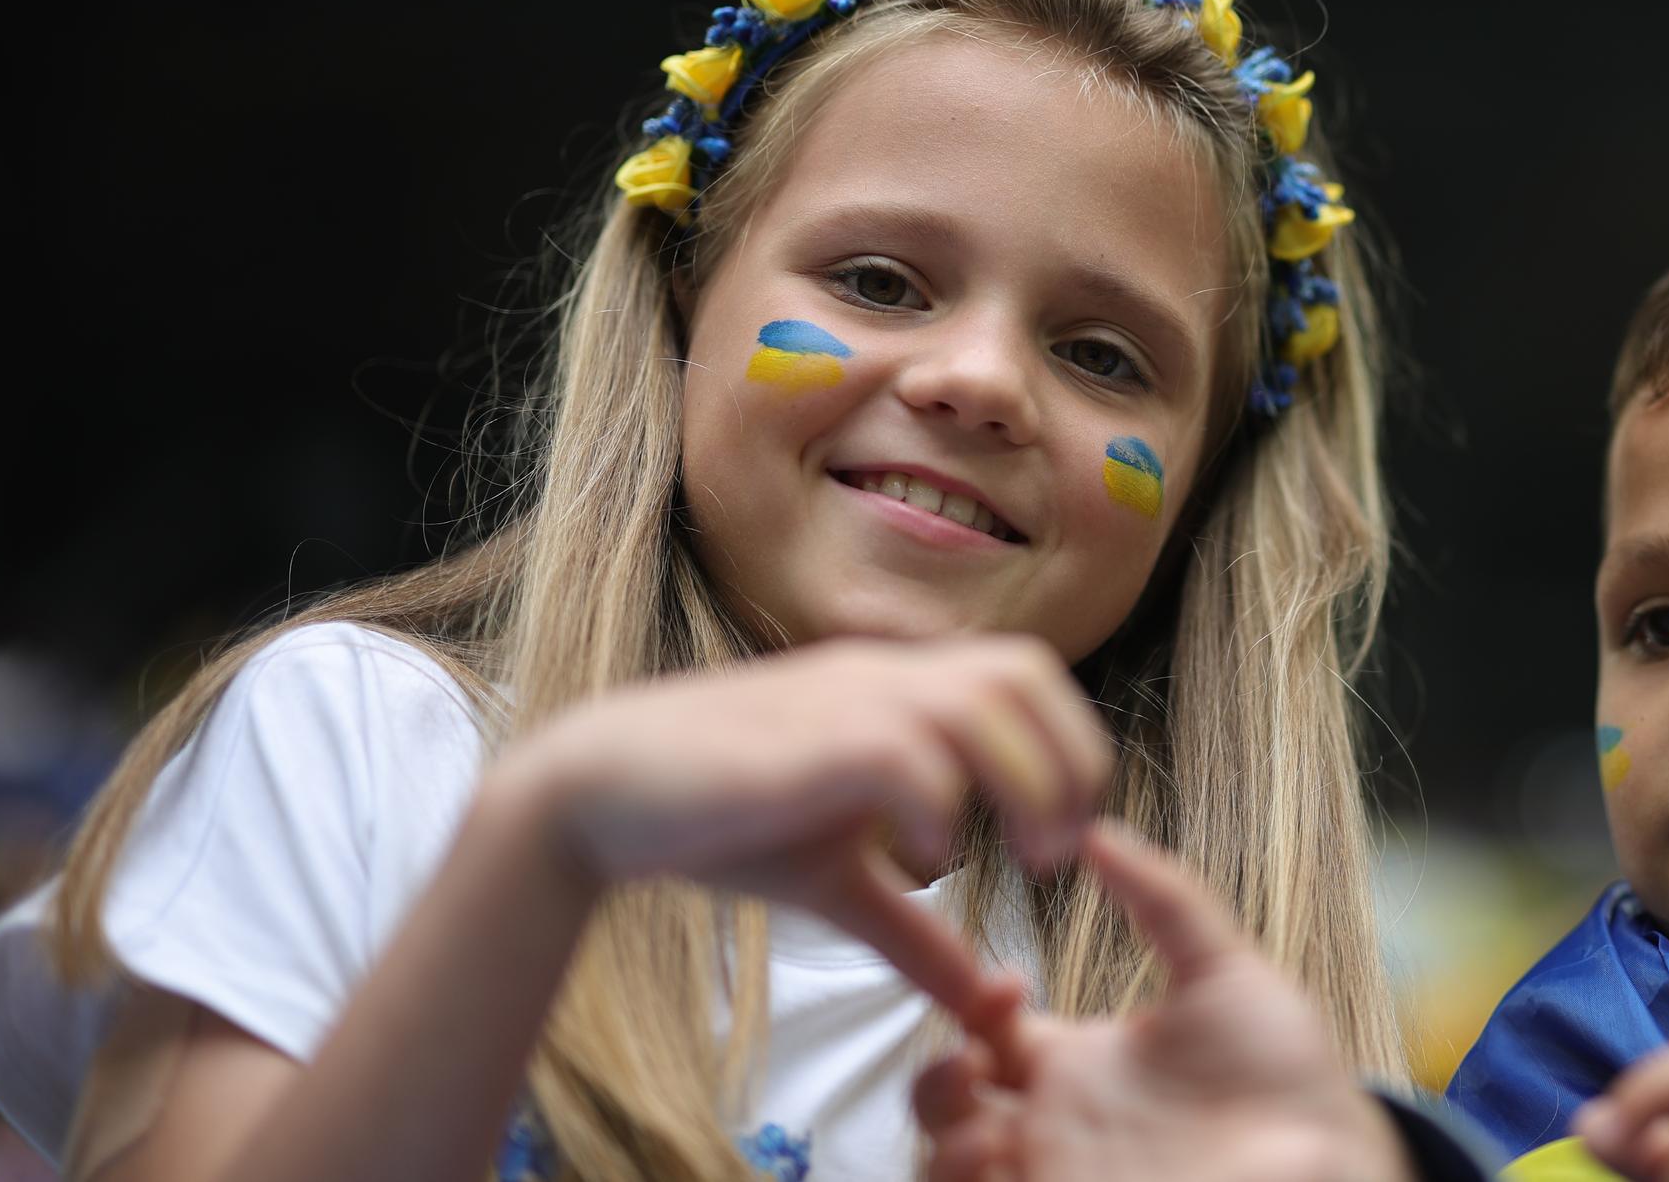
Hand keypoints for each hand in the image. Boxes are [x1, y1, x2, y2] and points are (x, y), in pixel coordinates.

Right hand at [508, 635, 1112, 1025]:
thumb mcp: (839, 881)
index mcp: (896, 691)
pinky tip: (921, 865)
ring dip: (1026, 783)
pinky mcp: (809, 742)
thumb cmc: (721, 821)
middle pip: (1026, 672)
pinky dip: (940, 810)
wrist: (599, 794)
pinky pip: (911, 756)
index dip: (1070, 745)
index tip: (1067, 833)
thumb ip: (913, 930)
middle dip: (1068, 759)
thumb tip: (979, 996)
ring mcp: (845, 701)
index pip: (1026, 675)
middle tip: (1057, 851)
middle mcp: (882, 679)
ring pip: (983, 704)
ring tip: (1023, 861)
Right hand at [914, 823, 1414, 1181]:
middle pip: (949, 1101)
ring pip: (945, 1161)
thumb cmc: (1290, 1082)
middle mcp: (1059, 1124)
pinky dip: (957, 1177)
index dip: (976, 1001)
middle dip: (936, 1076)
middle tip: (980, 1051)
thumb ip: (1166, 900)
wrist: (1327, 1162)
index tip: (1009, 982)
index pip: (991, 1029)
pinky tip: (994, 1156)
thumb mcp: (1228, 973)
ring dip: (940, 1131)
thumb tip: (1101, 833)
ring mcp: (1057, 1173)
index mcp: (1086, 1063)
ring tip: (981, 1113)